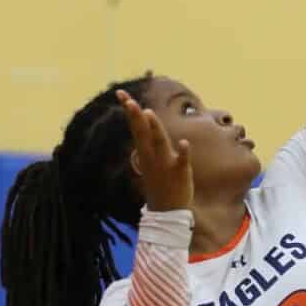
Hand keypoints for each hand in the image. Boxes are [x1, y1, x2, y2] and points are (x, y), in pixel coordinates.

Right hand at [116, 90, 192, 213]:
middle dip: (135, 116)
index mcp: (145, 152)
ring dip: (154, 128)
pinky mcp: (180, 172)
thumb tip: (144, 123)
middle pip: (142, 132)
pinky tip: (184, 143)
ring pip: (159, 142)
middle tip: (129, 101)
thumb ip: (148, 141)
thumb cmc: (159, 184)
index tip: (121, 93)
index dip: (129, 110)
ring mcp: (165, 163)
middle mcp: (152, 156)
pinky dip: (182, 152)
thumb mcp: (149, 160)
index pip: (136, 127)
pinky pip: (182, 161)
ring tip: (149, 114)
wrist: (167, 212)